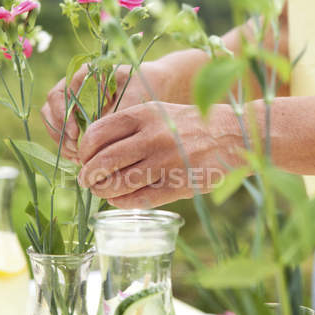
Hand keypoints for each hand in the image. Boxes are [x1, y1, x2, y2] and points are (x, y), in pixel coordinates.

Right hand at [41, 62, 166, 159]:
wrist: (154, 84)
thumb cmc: (144, 85)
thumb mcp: (133, 98)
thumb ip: (115, 115)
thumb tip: (96, 137)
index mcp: (83, 75)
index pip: (59, 95)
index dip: (63, 116)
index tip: (76, 134)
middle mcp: (74, 86)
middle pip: (50, 108)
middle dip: (60, 132)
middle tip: (77, 151)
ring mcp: (74, 101)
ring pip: (53, 121)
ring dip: (63, 141)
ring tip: (80, 158)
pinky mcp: (78, 116)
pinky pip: (64, 132)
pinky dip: (70, 146)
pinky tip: (82, 159)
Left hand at [77, 102, 247, 207]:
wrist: (231, 136)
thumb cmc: (187, 126)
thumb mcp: (157, 113)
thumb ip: (127, 127)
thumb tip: (93, 151)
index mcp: (143, 114)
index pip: (97, 133)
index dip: (83, 150)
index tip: (83, 158)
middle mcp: (152, 136)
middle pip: (103, 161)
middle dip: (88, 175)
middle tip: (86, 180)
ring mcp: (165, 162)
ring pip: (118, 183)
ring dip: (102, 191)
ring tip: (101, 191)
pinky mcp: (176, 185)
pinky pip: (138, 199)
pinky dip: (122, 202)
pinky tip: (119, 199)